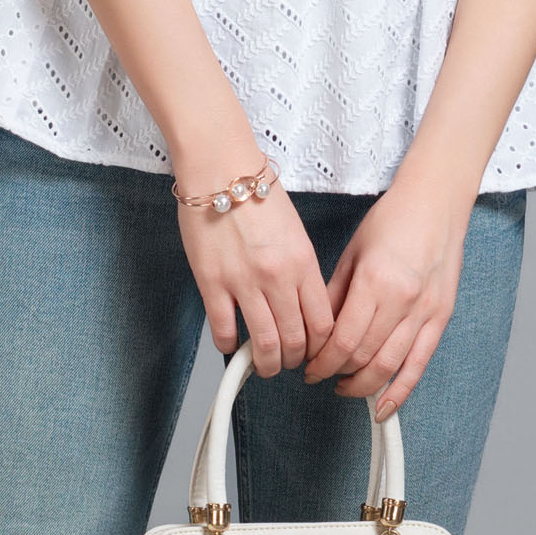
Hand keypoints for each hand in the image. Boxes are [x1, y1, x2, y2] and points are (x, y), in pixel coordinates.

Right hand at [176, 183, 334, 377]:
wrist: (221, 170)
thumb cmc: (258, 196)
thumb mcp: (296, 234)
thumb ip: (301, 271)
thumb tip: (302, 307)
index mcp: (303, 264)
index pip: (323, 324)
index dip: (321, 349)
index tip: (315, 354)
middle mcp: (278, 277)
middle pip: (296, 340)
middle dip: (295, 361)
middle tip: (289, 363)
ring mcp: (243, 283)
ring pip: (264, 343)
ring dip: (266, 363)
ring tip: (264, 364)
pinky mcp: (212, 283)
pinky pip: (224, 330)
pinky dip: (229, 346)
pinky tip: (231, 345)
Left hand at [305, 164, 471, 417]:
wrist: (436, 202)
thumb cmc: (391, 221)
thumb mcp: (351, 254)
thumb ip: (334, 296)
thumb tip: (316, 333)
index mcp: (376, 283)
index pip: (343, 341)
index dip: (321, 362)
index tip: (308, 367)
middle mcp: (403, 302)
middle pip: (364, 357)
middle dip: (336, 373)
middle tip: (318, 377)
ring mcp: (426, 312)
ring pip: (391, 367)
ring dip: (363, 386)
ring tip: (344, 388)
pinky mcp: (441, 318)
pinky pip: (420, 364)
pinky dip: (401, 391)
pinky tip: (383, 407)